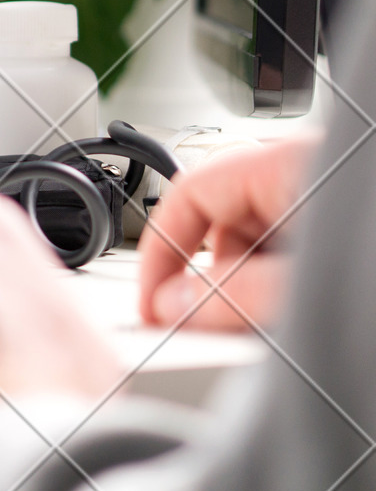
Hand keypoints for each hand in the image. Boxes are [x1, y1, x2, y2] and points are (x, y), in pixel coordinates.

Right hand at [138, 139, 314, 330]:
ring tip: (271, 323)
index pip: (189, 195)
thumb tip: (172, 305)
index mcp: (284, 164)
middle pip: (222, 226)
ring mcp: (323, 202)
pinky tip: (295, 313)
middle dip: (213, 280)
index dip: (159, 251)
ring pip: (257, 246)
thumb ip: (233, 295)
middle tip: (209, 326)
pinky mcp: (340, 229)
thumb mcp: (302, 282)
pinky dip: (280, 287)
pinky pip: (288, 255)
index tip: (151, 300)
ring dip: (251, 289)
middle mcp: (302, 175)